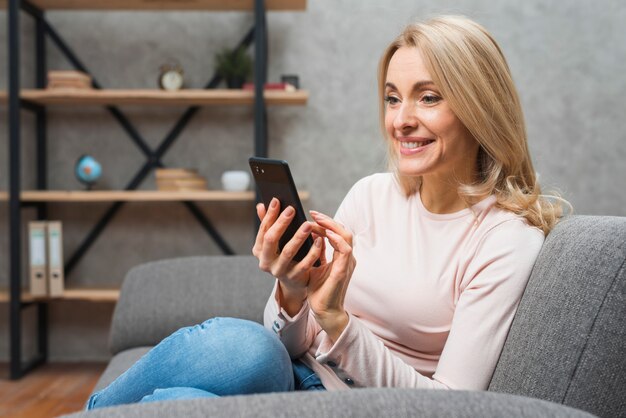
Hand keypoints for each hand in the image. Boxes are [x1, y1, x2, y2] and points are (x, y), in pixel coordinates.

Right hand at [252, 198, 324, 314]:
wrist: (294, 281)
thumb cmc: (284, 255)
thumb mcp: (275, 242)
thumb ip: (268, 225)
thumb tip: (261, 205)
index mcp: (259, 250)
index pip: (263, 229)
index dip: (270, 215)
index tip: (277, 200)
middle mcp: (265, 261)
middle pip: (271, 239)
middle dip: (281, 223)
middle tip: (292, 209)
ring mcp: (278, 271)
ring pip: (288, 252)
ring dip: (298, 237)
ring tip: (308, 224)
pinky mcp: (293, 278)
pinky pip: (304, 264)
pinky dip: (312, 251)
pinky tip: (320, 240)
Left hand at [307, 210, 355, 341]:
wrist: (324, 311)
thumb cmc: (320, 290)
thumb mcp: (315, 266)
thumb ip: (316, 252)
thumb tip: (310, 236)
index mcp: (341, 257)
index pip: (337, 233)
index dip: (326, 223)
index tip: (312, 216)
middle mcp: (346, 258)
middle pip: (344, 231)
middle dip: (328, 220)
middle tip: (313, 213)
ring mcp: (346, 264)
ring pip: (346, 237)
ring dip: (331, 226)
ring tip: (317, 220)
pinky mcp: (342, 271)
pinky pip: (344, 250)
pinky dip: (336, 240)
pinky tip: (324, 235)